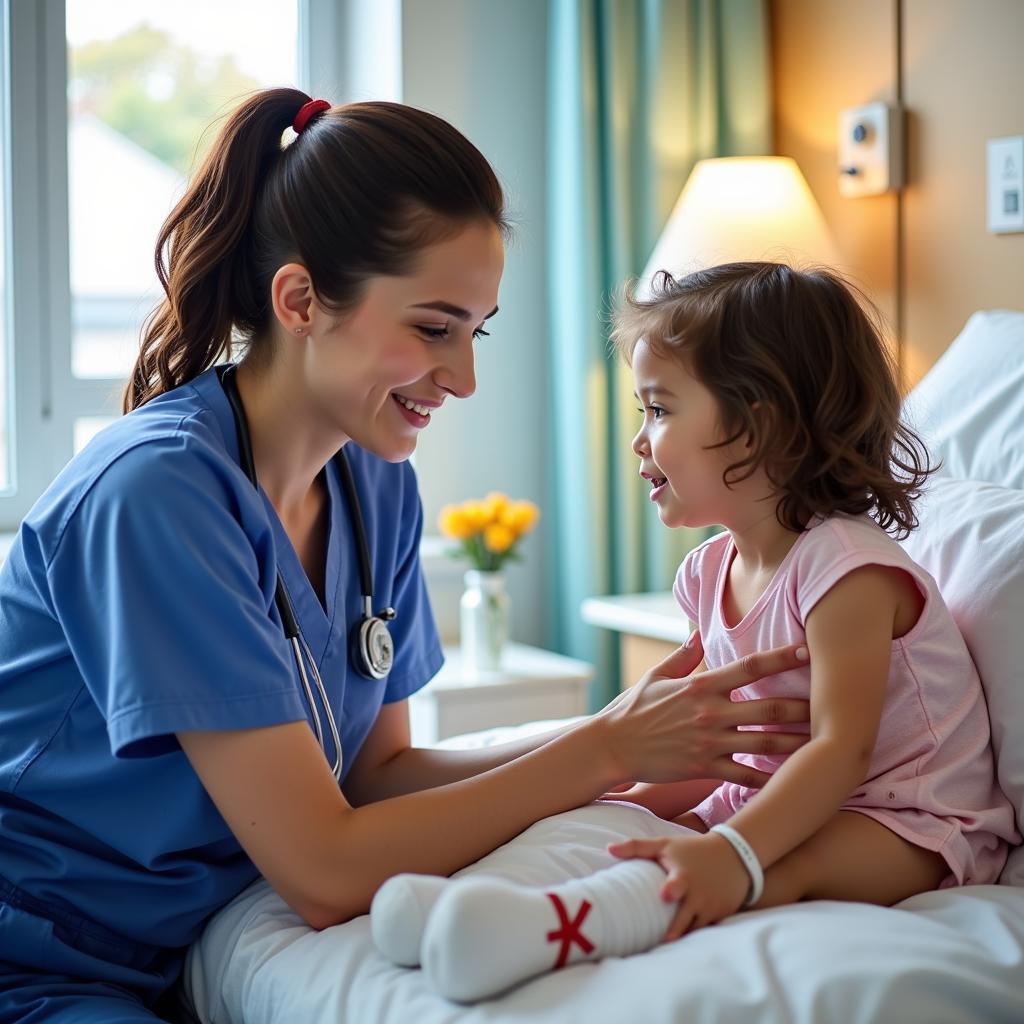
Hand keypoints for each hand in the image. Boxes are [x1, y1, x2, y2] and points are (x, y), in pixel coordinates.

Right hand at [594, 632, 809, 787]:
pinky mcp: (704, 768)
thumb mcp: (655, 676)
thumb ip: (681, 656)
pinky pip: (745, 775)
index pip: (749, 667)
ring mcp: (709, 742)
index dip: (782, 658)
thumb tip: (695, 633)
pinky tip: (793, 777)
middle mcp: (710, 712)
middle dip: (804, 705)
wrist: (611, 746)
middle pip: (768, 707)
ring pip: (765, 743)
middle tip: (835, 702)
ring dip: (798, 742)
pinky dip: (770, 777)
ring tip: (826, 741)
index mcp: (701, 685)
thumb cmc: (632, 709)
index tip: (808, 651)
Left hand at [607, 831, 749, 937]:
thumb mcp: (665, 845)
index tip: (666, 894)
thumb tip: (608, 849)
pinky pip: (705, 930)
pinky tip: (683, 948)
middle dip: (677, 927)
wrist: (734, 856)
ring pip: (694, 928)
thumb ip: (637, 847)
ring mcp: (711, 907)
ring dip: (683, 936)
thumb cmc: (691, 851)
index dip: (673, 888)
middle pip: (686, 916)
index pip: (678, 882)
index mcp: (683, 875)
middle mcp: (698, 893)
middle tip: (665, 938)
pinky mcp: (720, 916)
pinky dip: (695, 936)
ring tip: (665, 947)